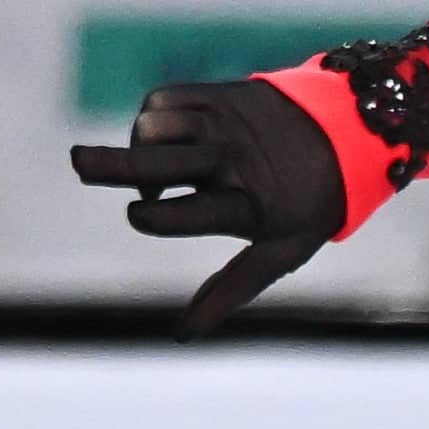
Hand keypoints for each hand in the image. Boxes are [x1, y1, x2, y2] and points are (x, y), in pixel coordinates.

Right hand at [70, 77, 346, 337]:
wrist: (350, 133)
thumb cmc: (307, 204)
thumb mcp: (280, 253)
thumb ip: (228, 290)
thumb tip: (182, 336)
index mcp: (246, 206)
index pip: (179, 213)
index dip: (148, 215)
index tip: (139, 214)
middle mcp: (231, 161)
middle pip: (153, 162)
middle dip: (109, 165)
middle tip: (78, 162)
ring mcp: (223, 123)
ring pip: (152, 126)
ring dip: (139, 147)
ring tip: (160, 168)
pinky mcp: (218, 93)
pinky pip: (161, 101)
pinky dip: (152, 118)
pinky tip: (169, 138)